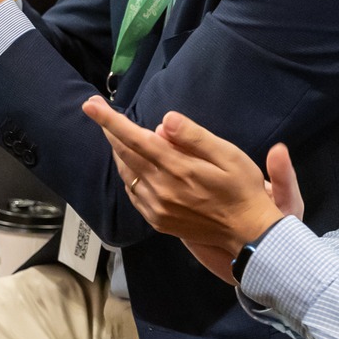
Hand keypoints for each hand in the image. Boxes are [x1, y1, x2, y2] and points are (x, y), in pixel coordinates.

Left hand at [82, 98, 300, 280]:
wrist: (248, 232)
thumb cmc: (242, 188)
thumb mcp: (227, 154)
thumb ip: (194, 137)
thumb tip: (165, 121)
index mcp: (177, 168)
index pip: (136, 139)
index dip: (111, 121)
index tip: (90, 105)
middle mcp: (160, 189)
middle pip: (124, 154)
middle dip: (109, 130)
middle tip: (97, 109)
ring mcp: (156, 208)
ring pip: (126, 173)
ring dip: (117, 151)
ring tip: (116, 133)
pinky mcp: (157, 221)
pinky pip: (133, 193)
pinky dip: (128, 174)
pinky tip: (132, 165)